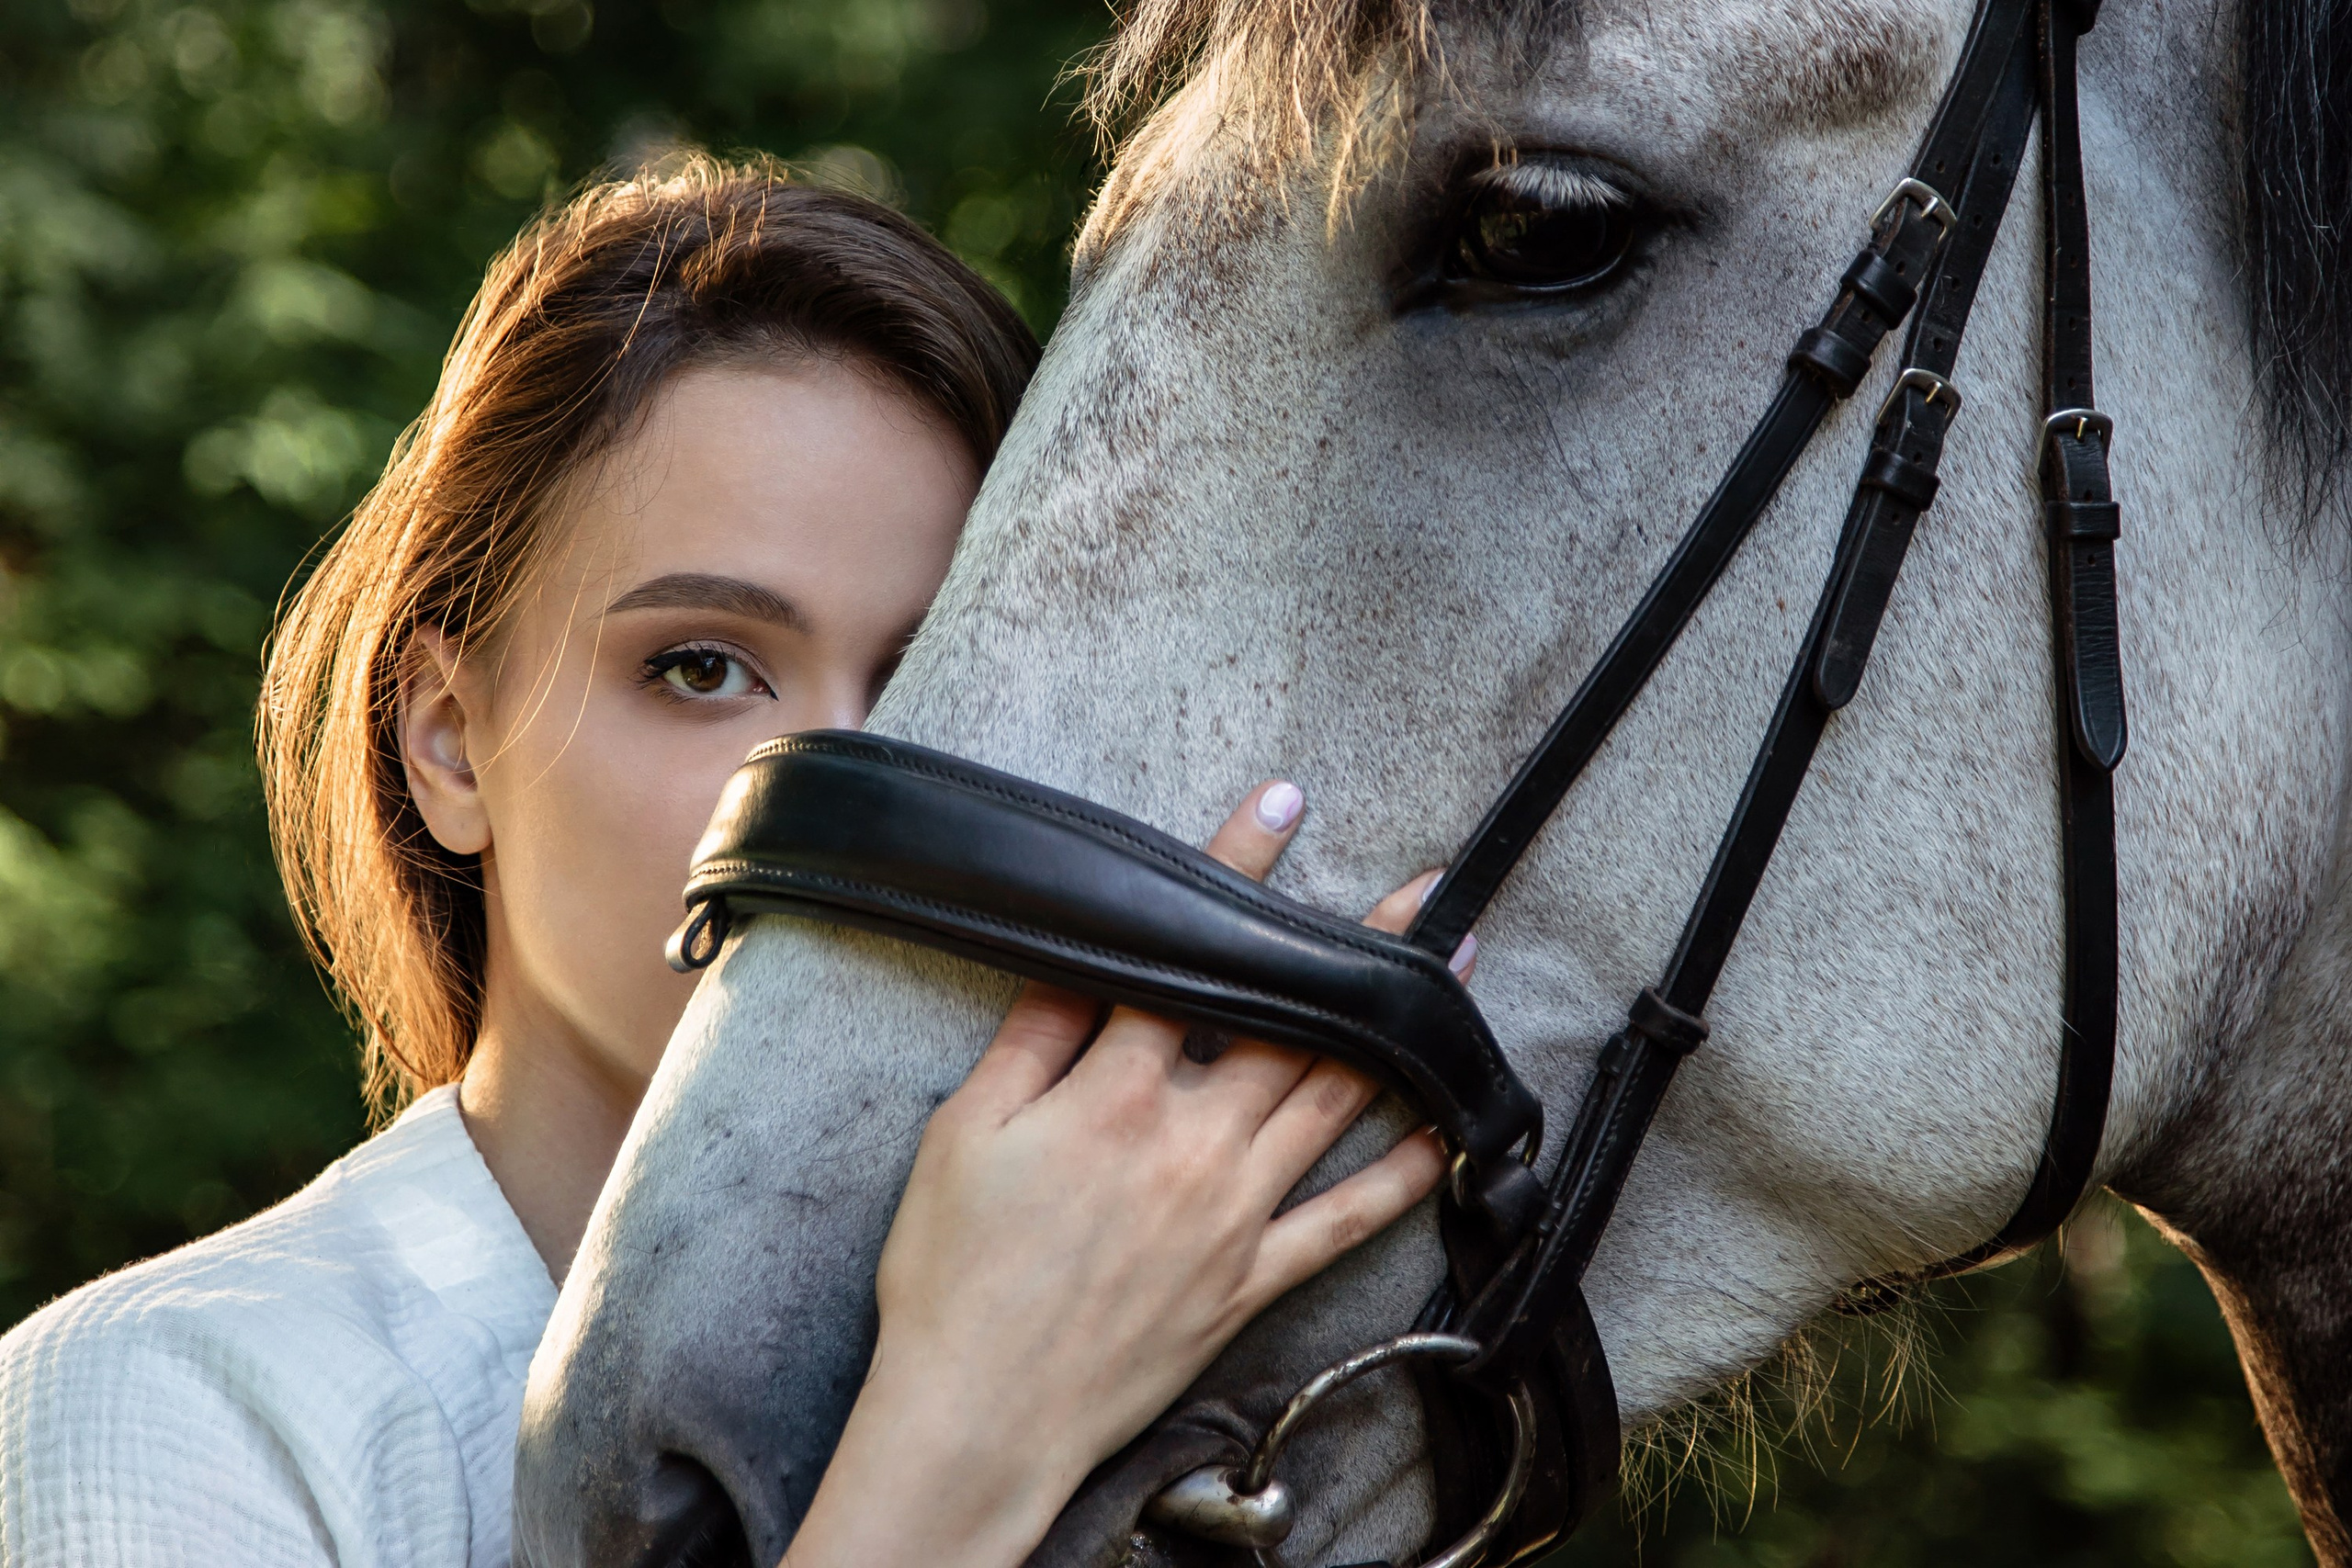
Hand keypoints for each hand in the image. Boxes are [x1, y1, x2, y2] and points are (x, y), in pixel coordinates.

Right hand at [781, 781, 1457, 1567]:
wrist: (981, 1416)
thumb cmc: (956, 1276)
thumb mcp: (965, 1137)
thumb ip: (1032, 1041)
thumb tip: (1083, 960)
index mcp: (1115, 1097)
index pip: (1186, 962)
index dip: (1234, 875)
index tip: (1283, 808)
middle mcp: (1193, 1145)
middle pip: (1292, 1024)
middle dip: (1361, 949)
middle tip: (1428, 890)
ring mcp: (1234, 1216)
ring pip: (1334, 1103)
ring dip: (1400, 1034)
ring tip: (1452, 974)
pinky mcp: (1253, 1281)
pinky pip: (1344, 1222)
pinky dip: (1401, 1178)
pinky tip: (1445, 1132)